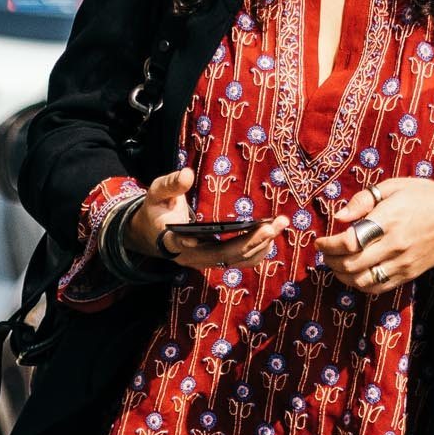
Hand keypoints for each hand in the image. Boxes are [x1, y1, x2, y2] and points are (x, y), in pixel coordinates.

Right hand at [124, 167, 288, 271]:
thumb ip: (171, 185)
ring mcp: (206, 261)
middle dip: (250, 241)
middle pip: (224, 255)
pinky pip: (241, 260)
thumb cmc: (156, 210)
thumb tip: (187, 173)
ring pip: (237, 259)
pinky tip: (271, 233)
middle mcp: (193, 257)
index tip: (204, 238)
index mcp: (173, 241)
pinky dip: (258, 249)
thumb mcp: (157, 194)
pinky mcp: (216, 259)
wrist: (153, 234)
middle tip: (273, 225)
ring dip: (261, 245)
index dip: (198, 244)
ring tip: (280, 224)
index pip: (185, 245)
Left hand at [313, 177, 433, 291]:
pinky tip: (354, 275)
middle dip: (330, 261)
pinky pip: (379, 287)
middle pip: (351, 263)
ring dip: (342, 276)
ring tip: (335, 266)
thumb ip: (364, 200)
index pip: (349, 240)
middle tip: (324, 254)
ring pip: (362, 280)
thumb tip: (339, 217)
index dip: (328, 245)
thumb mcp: (395, 186)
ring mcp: (403, 262)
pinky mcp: (409, 273)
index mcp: (389, 218)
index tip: (320, 241)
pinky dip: (360, 285)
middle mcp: (395, 243)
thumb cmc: (426, 197)